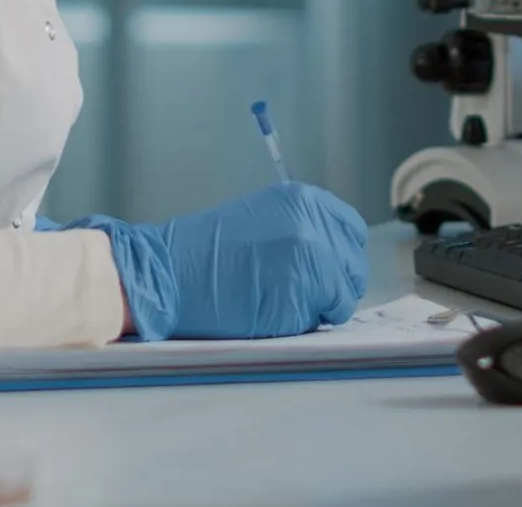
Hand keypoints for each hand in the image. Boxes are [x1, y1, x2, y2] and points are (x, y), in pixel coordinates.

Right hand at [64, 182, 367, 340]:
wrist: (167, 274)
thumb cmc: (206, 254)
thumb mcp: (263, 218)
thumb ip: (302, 228)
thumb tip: (336, 255)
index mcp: (304, 201)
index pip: (352, 231)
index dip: (341, 257)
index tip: (327, 271)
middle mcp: (314, 224)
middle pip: (353, 265)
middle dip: (335, 285)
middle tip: (304, 295)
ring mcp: (312, 259)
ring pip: (343, 295)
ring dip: (320, 305)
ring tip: (280, 301)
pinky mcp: (304, 294)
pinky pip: (323, 317)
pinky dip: (304, 321)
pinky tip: (273, 312)